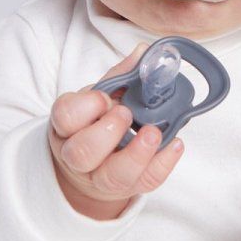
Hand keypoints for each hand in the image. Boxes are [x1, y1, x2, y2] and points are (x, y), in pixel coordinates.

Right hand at [48, 43, 184, 219]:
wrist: (92, 165)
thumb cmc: (95, 122)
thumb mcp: (100, 95)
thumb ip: (120, 75)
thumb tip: (143, 52)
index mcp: (67, 125)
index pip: (65, 117)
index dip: (85, 107)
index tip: (104, 97)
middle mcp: (78, 155)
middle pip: (82, 152)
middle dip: (108, 132)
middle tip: (126, 114)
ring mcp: (101, 176)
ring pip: (112, 176)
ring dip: (137, 154)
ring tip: (153, 132)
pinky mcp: (127, 188)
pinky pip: (145, 182)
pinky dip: (163, 163)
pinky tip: (175, 144)